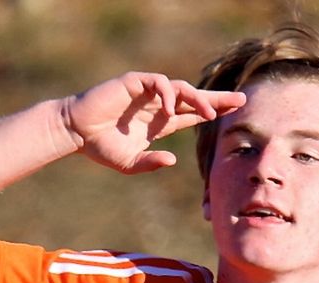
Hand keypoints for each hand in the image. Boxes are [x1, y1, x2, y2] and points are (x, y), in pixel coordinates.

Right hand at [64, 72, 245, 173]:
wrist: (77, 133)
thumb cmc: (102, 148)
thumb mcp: (130, 163)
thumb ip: (150, 163)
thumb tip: (172, 161)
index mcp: (161, 122)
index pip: (193, 113)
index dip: (213, 110)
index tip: (236, 110)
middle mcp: (158, 105)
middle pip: (194, 97)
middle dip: (217, 98)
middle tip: (241, 101)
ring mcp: (148, 93)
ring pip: (181, 88)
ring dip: (198, 99)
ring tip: (210, 113)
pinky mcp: (134, 83)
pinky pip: (159, 83)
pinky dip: (168, 94)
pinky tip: (171, 110)